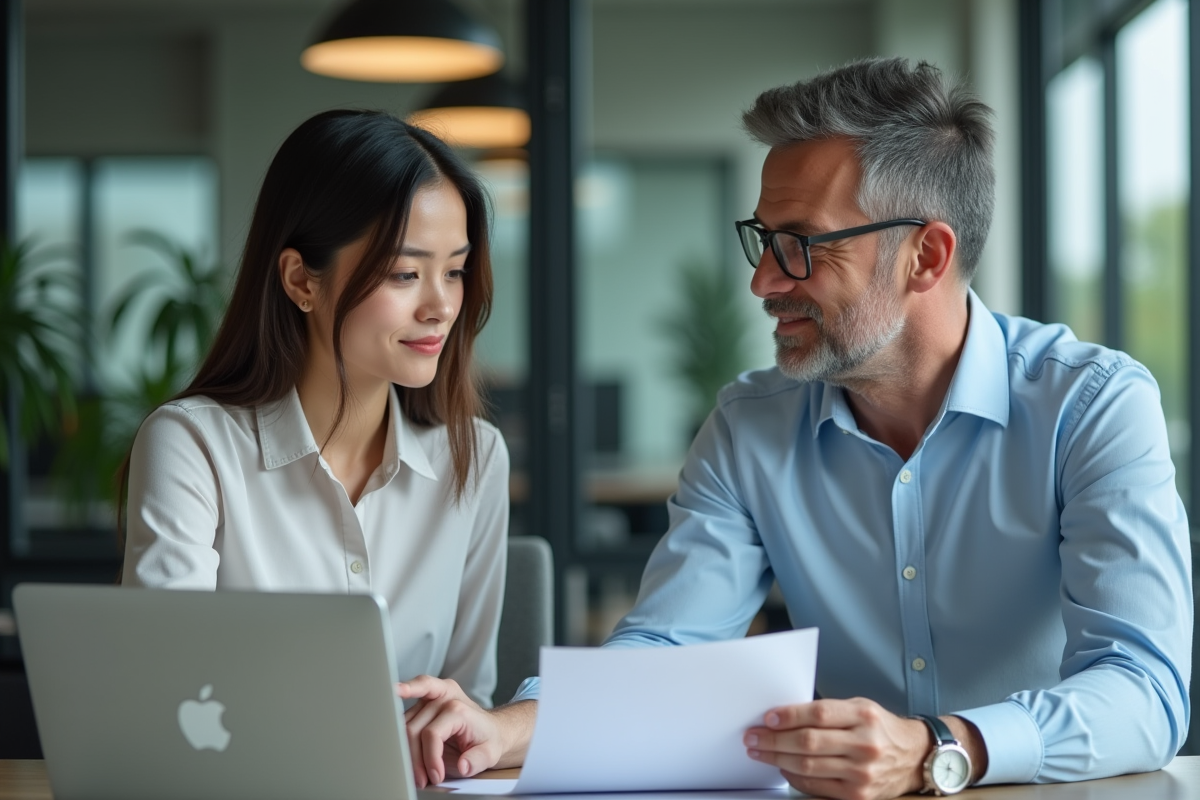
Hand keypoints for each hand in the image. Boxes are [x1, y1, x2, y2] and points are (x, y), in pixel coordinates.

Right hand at [396, 676, 534, 787]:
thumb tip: (463, 765)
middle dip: (415, 759)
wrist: (489, 730)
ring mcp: (430, 697)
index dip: (430, 758)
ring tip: (416, 771)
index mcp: (458, 708)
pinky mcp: (422, 701)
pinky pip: (403, 712)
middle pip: (414, 730)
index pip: (432, 733)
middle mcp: (443, 697)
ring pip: (404, 725)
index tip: (435, 776)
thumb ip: (477, 760)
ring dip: (405, 751)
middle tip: (423, 780)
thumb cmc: (487, 740)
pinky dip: (396, 730)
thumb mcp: (489, 753)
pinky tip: (391, 734)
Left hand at [743, 697, 927, 799]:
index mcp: (864, 716)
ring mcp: (861, 773)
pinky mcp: (857, 795)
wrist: (914, 758)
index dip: (789, 716)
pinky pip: (815, 787)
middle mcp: (864, 745)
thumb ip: (828, 711)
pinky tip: (783, 767)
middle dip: (774, 740)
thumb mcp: (860, 707)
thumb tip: (784, 715)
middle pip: (808, 742)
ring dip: (777, 758)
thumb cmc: (880, 728)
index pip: (819, 714)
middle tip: (752, 736)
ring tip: (760, 751)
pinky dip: (794, 777)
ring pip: (808, 766)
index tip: (768, 718)